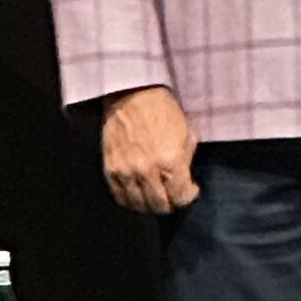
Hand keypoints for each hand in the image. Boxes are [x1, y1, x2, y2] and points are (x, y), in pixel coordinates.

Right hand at [102, 84, 199, 213]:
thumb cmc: (162, 110)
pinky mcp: (111, 168)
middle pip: (160, 206)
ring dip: (150, 204)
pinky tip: (138, 192)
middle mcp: (148, 170)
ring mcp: (127, 171)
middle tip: (172, 195)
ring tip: (155, 195)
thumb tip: (185, 180)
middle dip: (170, 203)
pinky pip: (120, 196)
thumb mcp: (187, 133)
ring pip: (139, 205)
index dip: (188, 197)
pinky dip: (130, 199)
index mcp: (171, 160)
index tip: (189, 191)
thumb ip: (186, 161)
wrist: (132, 94)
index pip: (181, 198)